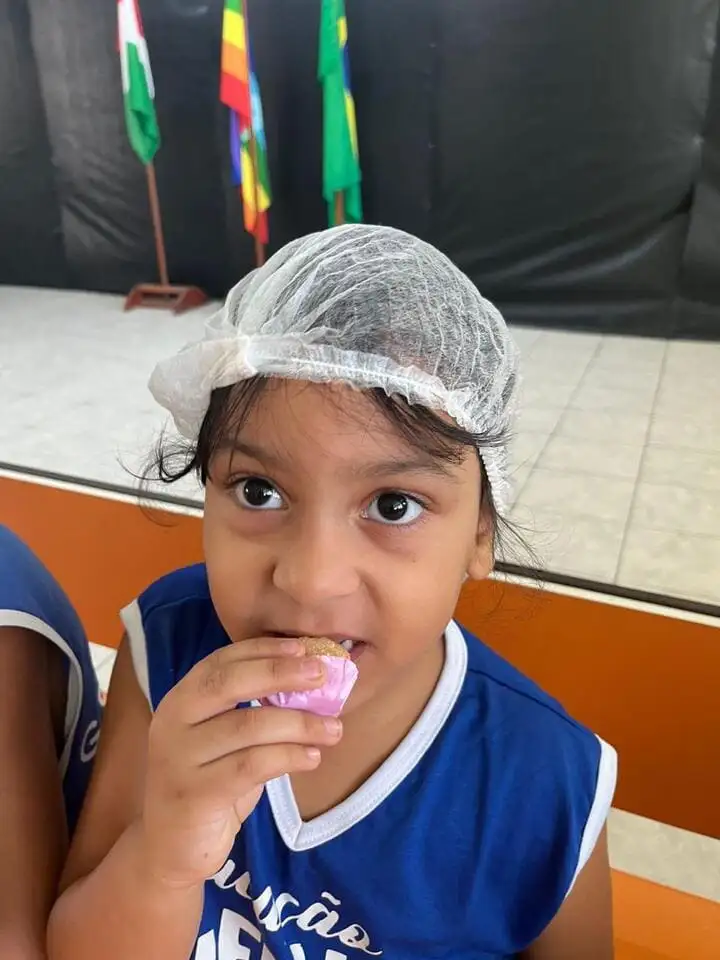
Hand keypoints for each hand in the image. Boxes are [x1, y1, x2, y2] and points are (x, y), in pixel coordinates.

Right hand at [140, 638, 340, 887]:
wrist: (172, 846)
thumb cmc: (210, 782)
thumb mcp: (226, 739)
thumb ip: (254, 709)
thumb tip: (312, 681)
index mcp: (181, 699)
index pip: (222, 661)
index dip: (263, 651)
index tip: (302, 649)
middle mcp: (173, 721)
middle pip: (229, 683)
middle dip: (279, 674)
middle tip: (321, 675)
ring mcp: (179, 758)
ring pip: (248, 726)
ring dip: (299, 723)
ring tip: (333, 729)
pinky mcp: (194, 794)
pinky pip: (252, 765)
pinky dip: (288, 756)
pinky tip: (312, 757)